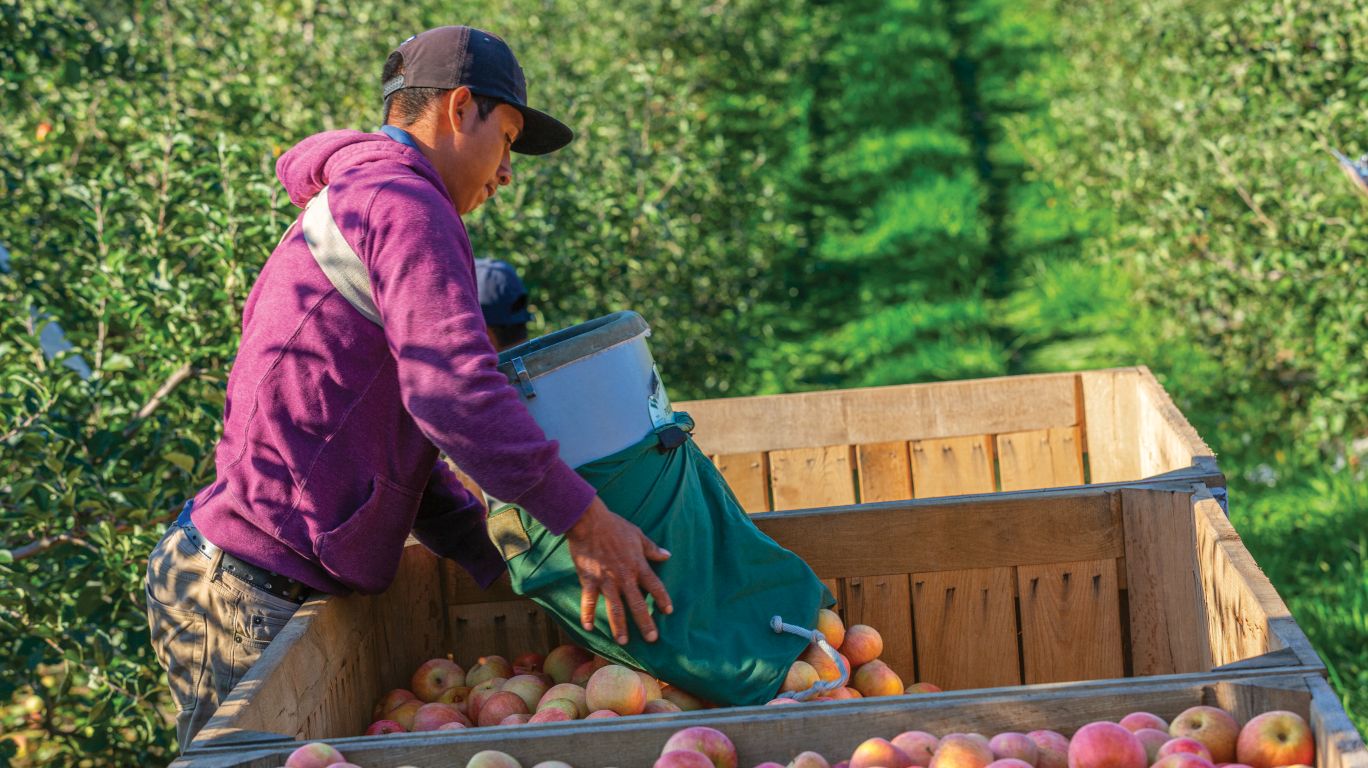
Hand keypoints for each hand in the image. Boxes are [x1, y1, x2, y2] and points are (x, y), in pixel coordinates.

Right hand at [564, 496, 672, 643]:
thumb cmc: (614, 526)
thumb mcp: (638, 535)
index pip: (655, 586)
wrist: (589, 521)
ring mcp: (606, 580)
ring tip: (623, 641)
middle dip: (645, 622)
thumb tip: (667, 555)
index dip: (663, 599)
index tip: (669, 611)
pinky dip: (587, 614)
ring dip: (619, 626)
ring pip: (615, 608)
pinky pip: (588, 601)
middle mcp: (624, 576)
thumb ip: (652, 548)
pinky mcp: (589, 579)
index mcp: (638, 565)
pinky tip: (588, 628)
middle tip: (652, 639)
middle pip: (638, 604)